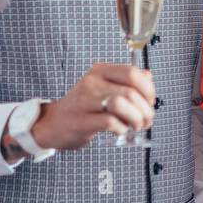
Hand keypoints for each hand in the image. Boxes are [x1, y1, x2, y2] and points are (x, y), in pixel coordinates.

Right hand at [31, 63, 155, 149]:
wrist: (52, 124)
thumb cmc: (83, 107)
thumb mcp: (104, 88)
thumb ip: (126, 82)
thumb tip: (148, 77)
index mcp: (100, 71)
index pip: (132, 73)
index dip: (148, 89)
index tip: (150, 102)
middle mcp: (92, 82)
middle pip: (130, 92)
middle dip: (145, 110)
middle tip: (146, 120)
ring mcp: (84, 101)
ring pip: (121, 104)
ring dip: (135, 118)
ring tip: (136, 125)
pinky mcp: (80, 120)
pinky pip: (110, 122)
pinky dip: (121, 128)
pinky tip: (120, 130)